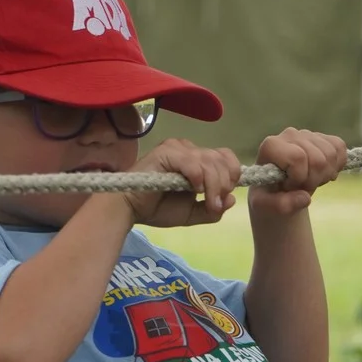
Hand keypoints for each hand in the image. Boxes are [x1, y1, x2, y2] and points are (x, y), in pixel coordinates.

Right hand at [121, 138, 241, 227]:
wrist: (129, 209)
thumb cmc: (157, 208)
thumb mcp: (191, 213)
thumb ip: (212, 209)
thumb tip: (232, 199)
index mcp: (196, 158)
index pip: (224, 156)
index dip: (232, 173)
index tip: (226, 195)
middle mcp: (188, 149)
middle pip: (220, 159)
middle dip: (225, 183)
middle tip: (217, 204)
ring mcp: (176, 148)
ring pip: (208, 161)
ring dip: (214, 185)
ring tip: (209, 203)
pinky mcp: (166, 152)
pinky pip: (192, 162)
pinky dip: (198, 177)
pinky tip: (195, 190)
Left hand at [248, 128, 346, 216]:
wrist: (279, 191)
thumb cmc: (270, 196)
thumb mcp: (268, 206)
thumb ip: (281, 205)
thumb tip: (305, 198)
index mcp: (271, 146)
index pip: (298, 157)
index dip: (300, 177)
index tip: (289, 186)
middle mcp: (289, 135)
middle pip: (317, 159)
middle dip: (313, 180)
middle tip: (302, 186)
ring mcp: (307, 134)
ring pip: (331, 154)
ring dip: (325, 174)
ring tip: (311, 180)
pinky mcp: (322, 137)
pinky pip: (339, 147)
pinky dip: (337, 165)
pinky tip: (323, 173)